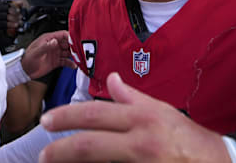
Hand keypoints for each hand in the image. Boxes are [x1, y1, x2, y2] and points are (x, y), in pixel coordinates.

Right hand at [0, 1, 20, 37]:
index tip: (19, 8)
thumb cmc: (8, 30)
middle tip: (20, 16)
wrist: (3, 43)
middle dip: (14, 12)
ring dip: (14, 18)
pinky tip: (16, 25)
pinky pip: (2, 23)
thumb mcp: (13, 19)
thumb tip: (20, 2)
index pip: (4, 4)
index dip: (13, 5)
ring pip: (4, 15)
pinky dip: (10, 24)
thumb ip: (16, 10)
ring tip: (19, 22)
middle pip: (4, 8)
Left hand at [20, 30, 75, 78]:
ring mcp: (55, 53)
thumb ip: (45, 47)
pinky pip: (66, 61)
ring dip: (74, 55)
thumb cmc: (27, 59)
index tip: (77, 41)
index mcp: (48, 39)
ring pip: (68, 52)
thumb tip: (55, 41)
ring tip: (79, 59)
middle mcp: (53, 45)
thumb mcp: (36, 52)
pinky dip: (70, 63)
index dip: (70, 37)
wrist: (24, 71)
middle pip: (68, 43)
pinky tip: (74, 66)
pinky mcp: (56, 61)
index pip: (62, 35)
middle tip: (80, 51)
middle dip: (74, 47)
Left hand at [38, 72, 230, 162]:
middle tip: (43, 154)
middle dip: (60, 149)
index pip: (96, 114)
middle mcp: (141, 140)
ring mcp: (143, 161)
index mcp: (144, 117)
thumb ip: (134, 99)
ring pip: (97, 160)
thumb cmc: (193, 140)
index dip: (67, 116)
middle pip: (89, 144)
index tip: (47, 120)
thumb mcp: (164, 112)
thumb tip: (113, 81)